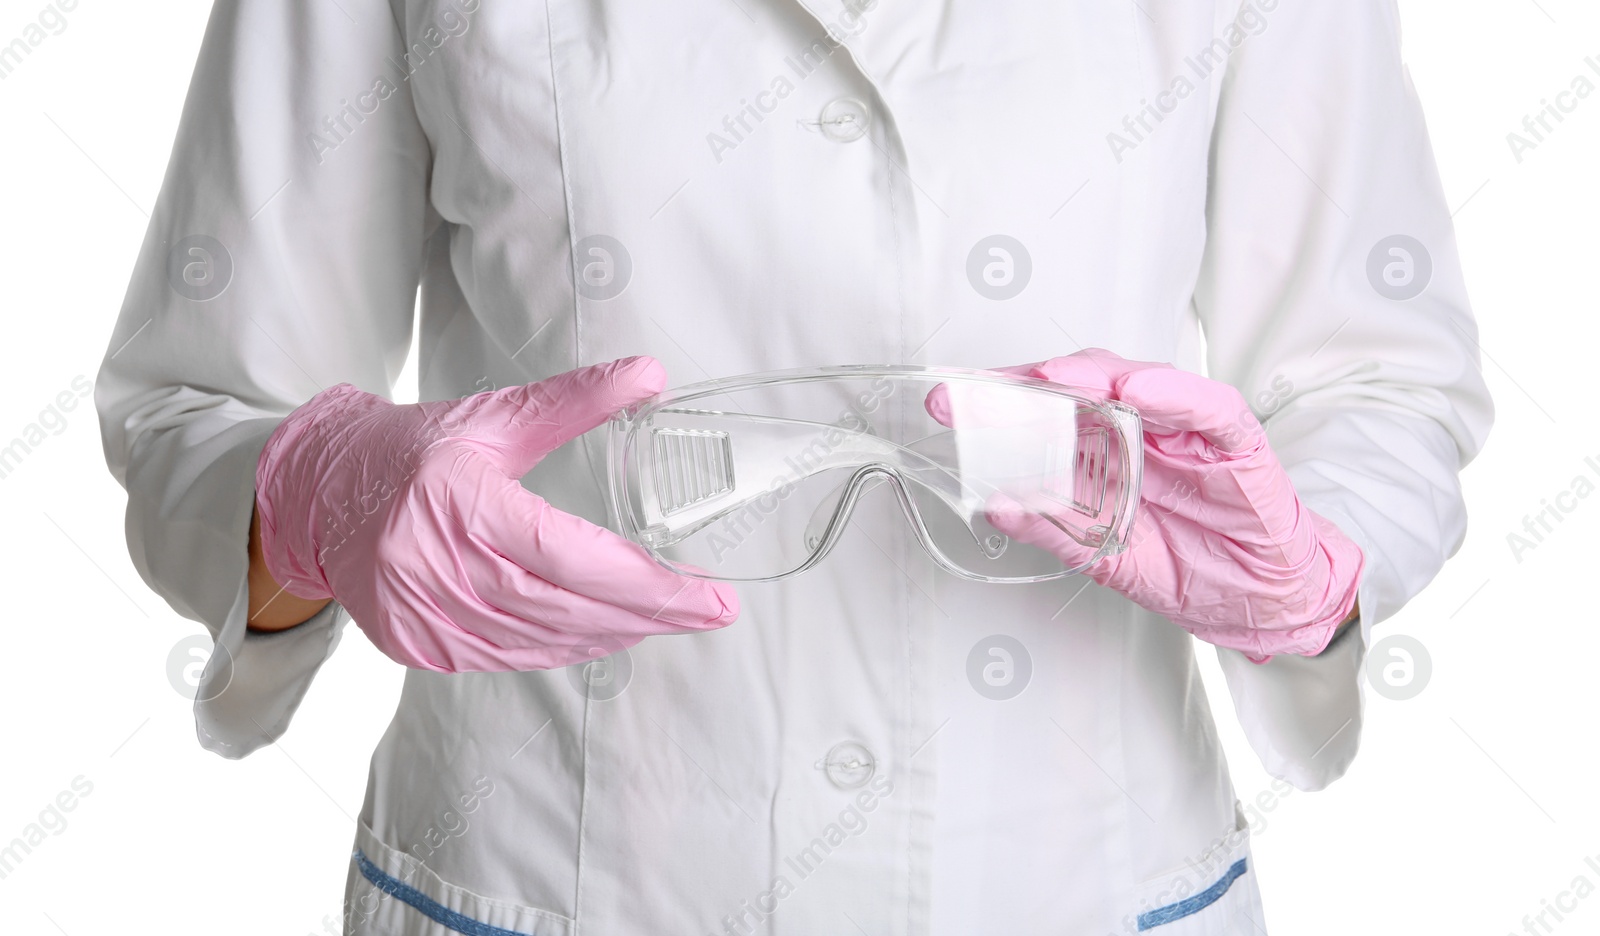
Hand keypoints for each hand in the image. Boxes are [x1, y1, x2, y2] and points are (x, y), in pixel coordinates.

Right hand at [253, 357, 737, 671]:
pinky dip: (564, 647)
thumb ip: (574, 401)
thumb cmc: (410, 451)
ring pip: (544, 642)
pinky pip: (512, 657)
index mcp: (459, 504)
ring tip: (668, 621)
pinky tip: (605, 633)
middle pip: (568, 608)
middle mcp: (438, 569)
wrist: (319, 498)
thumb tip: (650, 373)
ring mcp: (427, 617)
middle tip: (709, 612)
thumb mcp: (492, 416)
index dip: (646, 583)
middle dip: (649, 615)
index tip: (707, 593)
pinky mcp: (422, 647)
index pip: (572, 556)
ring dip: (613, 635)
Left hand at [966, 349, 1362, 661]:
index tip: (950, 402)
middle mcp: (1138, 431)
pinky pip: (1206, 407)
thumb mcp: (1107, 558)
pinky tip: (1139, 390)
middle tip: (984, 389)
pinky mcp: (1234, 441)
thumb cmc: (1193, 569)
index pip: (1043, 414)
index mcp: (1102, 455)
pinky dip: (1174, 394)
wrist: (1265, 602)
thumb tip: (995, 506)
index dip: (997, 404)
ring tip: (1056, 378)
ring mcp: (1185, 431)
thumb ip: (1055, 529)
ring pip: (1137, 382)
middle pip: (1080, 388)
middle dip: (1029, 384)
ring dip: (1094, 376)